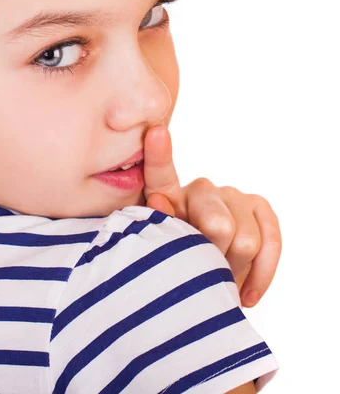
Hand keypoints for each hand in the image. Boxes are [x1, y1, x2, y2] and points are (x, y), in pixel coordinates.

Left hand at [141, 124, 281, 307]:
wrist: (204, 271)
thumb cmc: (178, 261)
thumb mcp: (165, 252)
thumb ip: (164, 228)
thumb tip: (160, 200)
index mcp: (167, 195)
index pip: (160, 175)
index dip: (159, 155)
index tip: (156, 133)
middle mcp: (200, 188)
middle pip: (218, 226)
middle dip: (215, 257)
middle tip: (202, 274)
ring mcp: (232, 194)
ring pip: (247, 241)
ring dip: (234, 270)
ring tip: (217, 281)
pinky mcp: (259, 206)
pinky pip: (271, 241)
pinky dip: (261, 273)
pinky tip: (246, 295)